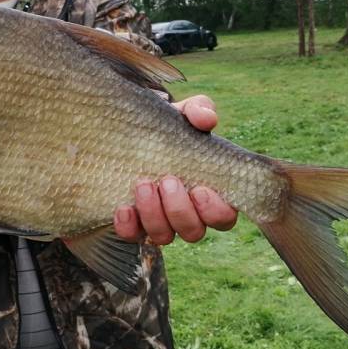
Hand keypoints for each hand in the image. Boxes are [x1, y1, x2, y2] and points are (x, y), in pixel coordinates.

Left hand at [114, 94, 237, 244]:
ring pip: (164, 237)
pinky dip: (129, 225)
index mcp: (209, 194)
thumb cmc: (167, 127)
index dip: (214, 210)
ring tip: (143, 184)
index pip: (224, 217)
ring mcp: (159, 222)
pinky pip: (132, 235)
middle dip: (180, 210)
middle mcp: (187, 215)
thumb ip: (199, 111)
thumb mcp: (184, 115)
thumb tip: (207, 119)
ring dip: (154, 214)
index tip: (200, 188)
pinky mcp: (133, 223)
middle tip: (167, 181)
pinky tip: (123, 207)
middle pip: (194, 232)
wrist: (130, 132)